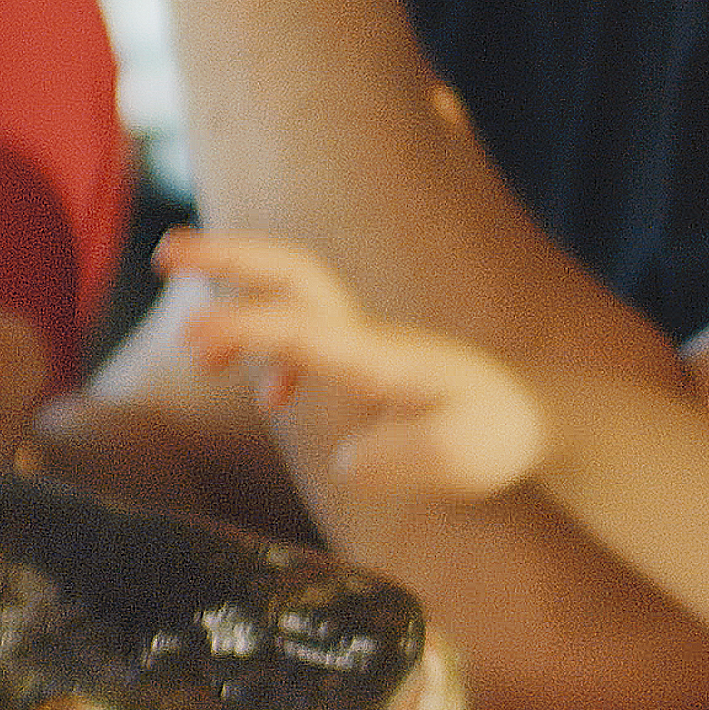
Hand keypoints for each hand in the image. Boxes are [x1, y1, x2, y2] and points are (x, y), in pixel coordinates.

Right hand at [166, 228, 550, 501]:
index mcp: (383, 355)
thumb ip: (399, 458)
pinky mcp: (375, 362)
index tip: (192, 335)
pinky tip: (269, 397)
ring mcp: (372, 343)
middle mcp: (371, 336)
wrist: (543, 417)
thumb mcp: (462, 459)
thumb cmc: (504, 435)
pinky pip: (310, 336)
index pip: (300, 327)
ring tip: (192, 340)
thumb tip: (345, 458)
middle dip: (227, 257)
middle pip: (291, 273)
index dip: (243, 327)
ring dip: (240, 299)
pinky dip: (274, 349)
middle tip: (165, 250)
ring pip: (295, 299)